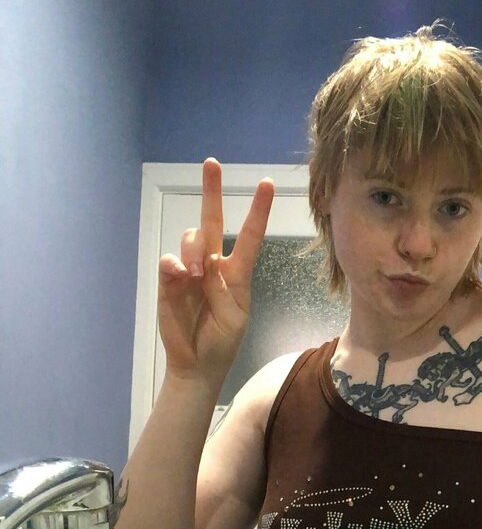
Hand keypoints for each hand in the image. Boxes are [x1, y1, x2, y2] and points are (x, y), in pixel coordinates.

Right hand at [157, 159, 273, 379]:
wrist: (197, 365)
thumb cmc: (222, 341)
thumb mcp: (234, 317)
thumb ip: (221, 288)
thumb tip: (201, 263)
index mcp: (237, 273)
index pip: (249, 236)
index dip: (257, 211)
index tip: (267, 184)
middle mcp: (213, 265)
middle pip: (213, 221)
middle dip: (212, 191)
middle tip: (212, 163)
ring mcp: (189, 270)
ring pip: (191, 239)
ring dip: (195, 250)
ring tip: (196, 274)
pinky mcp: (169, 280)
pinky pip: (169, 260)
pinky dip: (174, 264)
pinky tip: (180, 274)